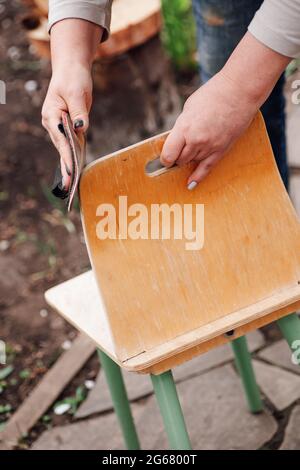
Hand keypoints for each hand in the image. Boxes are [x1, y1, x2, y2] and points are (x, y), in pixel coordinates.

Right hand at [41, 19, 100, 188]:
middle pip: (60, 147)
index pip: (60, 139)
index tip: (70, 170)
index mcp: (51, 114)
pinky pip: (72, 143)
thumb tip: (82, 128)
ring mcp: (59, 125)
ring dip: (69, 165)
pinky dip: (74, 155)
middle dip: (65, 166)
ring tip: (71, 184)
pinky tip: (77, 169)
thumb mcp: (77, 93)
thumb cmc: (73, 78)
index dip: (66, 156)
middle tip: (68, 186)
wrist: (72, 69)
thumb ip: (79, 112)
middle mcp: (52, 123)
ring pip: (65, 148)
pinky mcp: (68, 126)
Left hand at [160, 71, 256, 187]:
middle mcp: (196, 140)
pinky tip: (190, 184)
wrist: (239, 92)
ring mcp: (210, 146)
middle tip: (178, 151)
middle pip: (180, 160)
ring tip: (191, 149)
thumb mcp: (189, 109)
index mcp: (184, 128)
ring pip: (192, 162)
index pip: (168, 154)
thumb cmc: (212, 95)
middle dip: (177, 157)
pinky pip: (207, 168)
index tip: (165, 158)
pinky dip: (197, 177)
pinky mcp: (222, 149)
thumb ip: (182, 127)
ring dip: (189, 159)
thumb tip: (176, 140)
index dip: (165, 158)